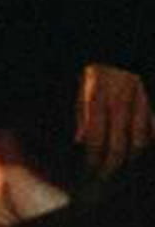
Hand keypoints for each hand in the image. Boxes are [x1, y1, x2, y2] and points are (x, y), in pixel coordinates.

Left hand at [75, 62, 154, 178]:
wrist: (122, 49)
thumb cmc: (99, 69)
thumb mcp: (83, 86)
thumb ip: (82, 113)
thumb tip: (79, 140)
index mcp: (98, 98)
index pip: (96, 140)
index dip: (94, 160)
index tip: (90, 170)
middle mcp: (120, 101)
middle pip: (119, 146)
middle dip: (111, 167)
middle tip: (105, 177)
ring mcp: (139, 100)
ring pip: (140, 140)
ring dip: (131, 158)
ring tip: (123, 167)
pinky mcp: (150, 98)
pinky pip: (153, 126)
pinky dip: (149, 139)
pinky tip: (141, 148)